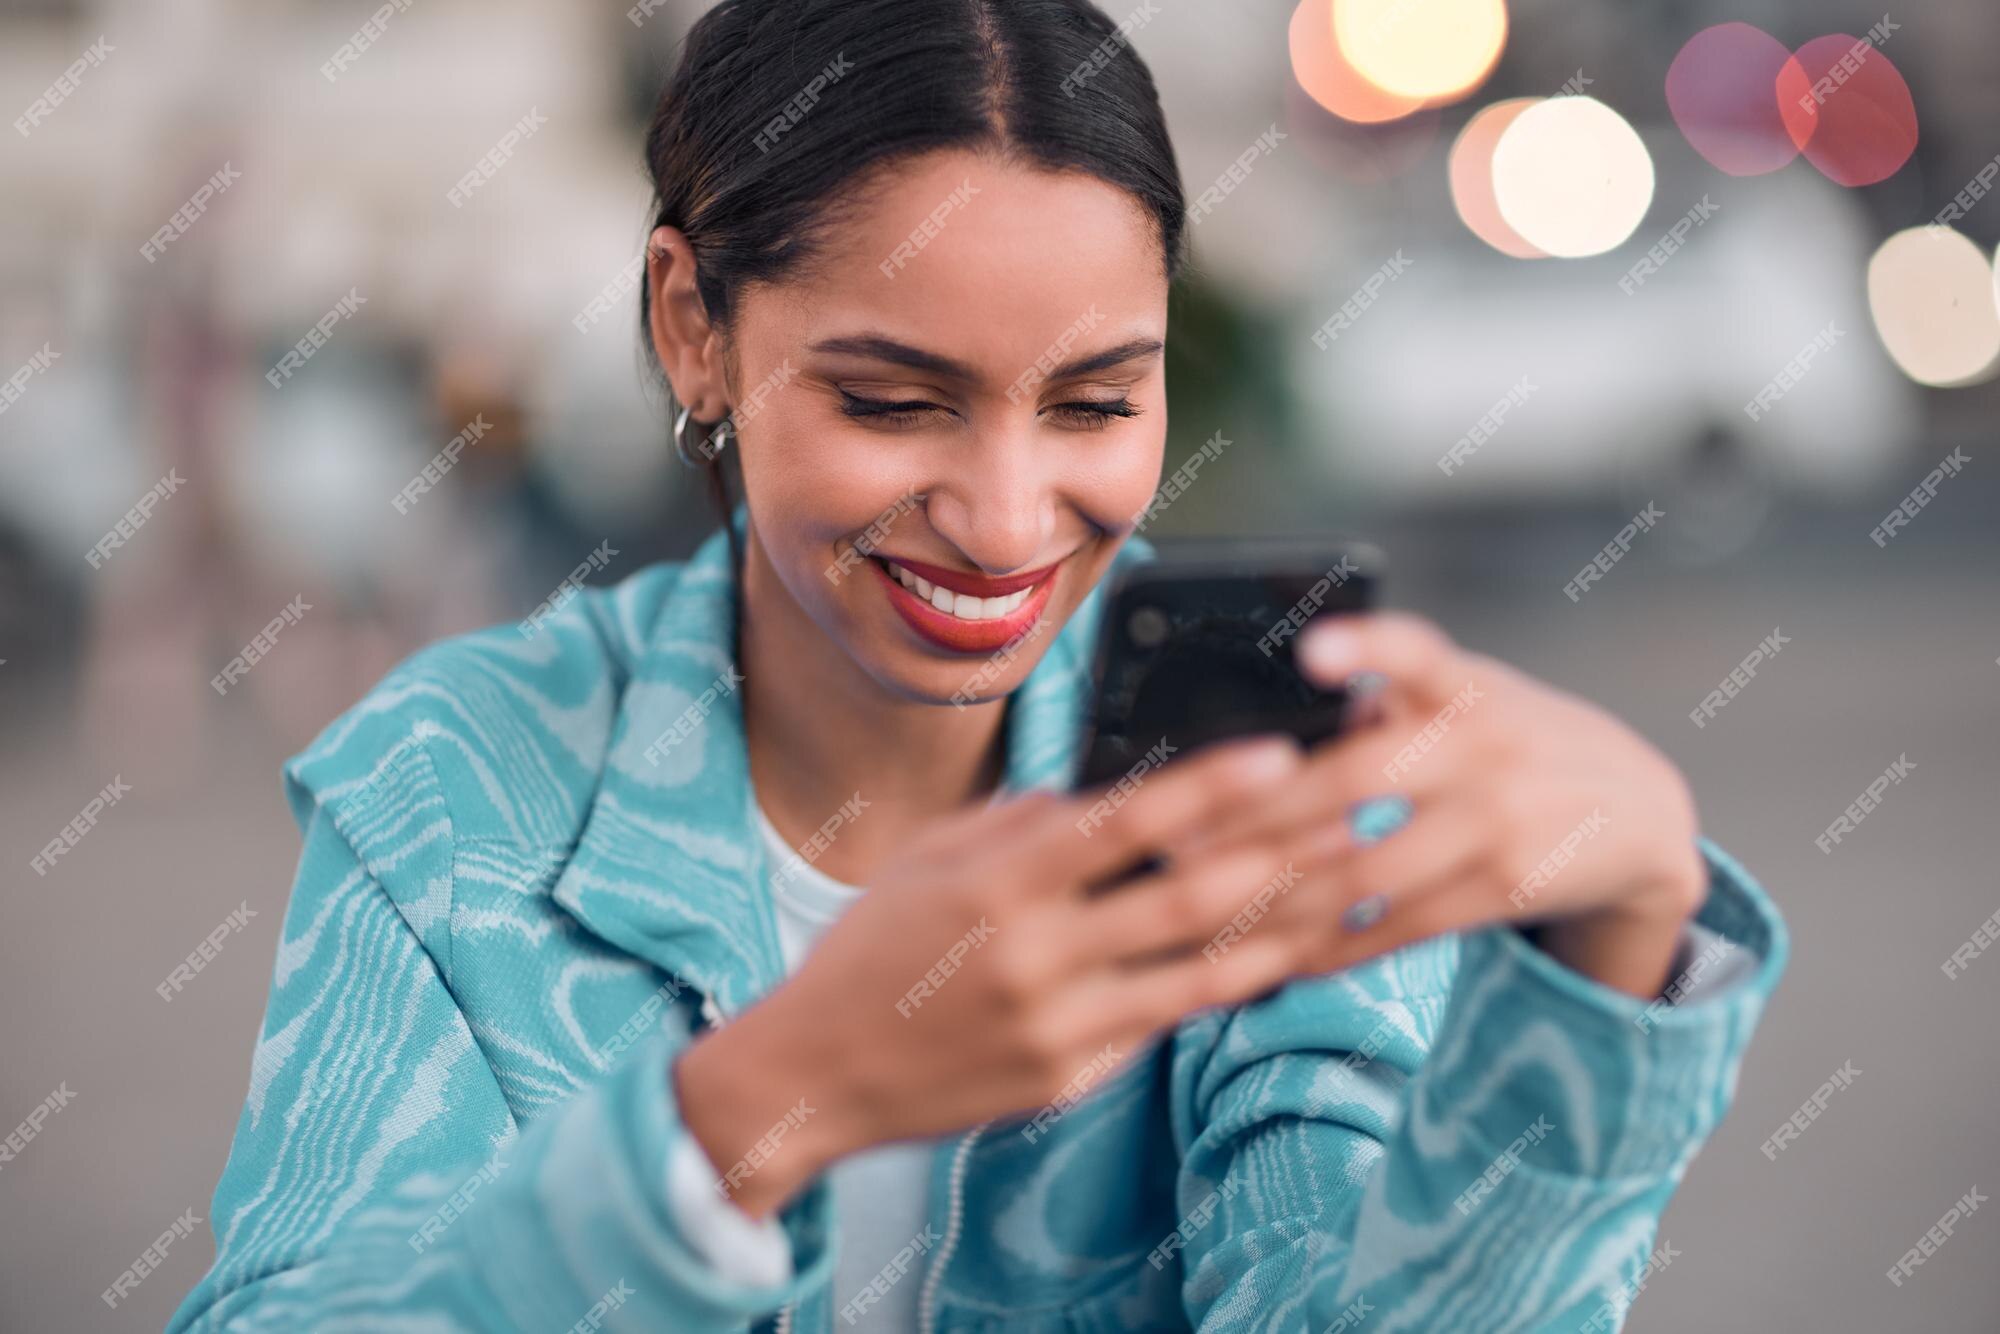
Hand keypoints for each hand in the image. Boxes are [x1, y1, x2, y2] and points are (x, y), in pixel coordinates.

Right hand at [674, 735, 1344, 1218]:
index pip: (1125, 824)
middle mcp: (1037, 955)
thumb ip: (1024, 824)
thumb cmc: (870, 950)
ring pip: (1203, 969)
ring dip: (1288, 919)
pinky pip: (1166, 1022)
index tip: (1279, 752)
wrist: (815, 1074)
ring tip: (1351, 876)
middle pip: (1190, 896)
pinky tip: (1283, 950)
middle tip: (1358, 807)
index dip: (1210, 787)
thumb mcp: (930, 860)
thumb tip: (1110, 794)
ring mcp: (1060, 1026)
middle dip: (1285, 848)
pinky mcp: (1071, 1077)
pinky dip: (1229, 983)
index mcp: (998, 884)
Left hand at [1189, 611, 1707, 999]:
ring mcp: (1498, 825)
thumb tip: (1283, 690)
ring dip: (1275, 901)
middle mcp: (1486, 748)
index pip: (1421, 651)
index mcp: (1465, 686)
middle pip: (1356, 782)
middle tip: (1175, 840)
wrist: (1641, 815)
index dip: (1370, 648)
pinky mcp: (1503, 891)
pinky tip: (1269, 957)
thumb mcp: (1471, 693)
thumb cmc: (1515, 739)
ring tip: (1197, 911)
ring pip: (1365, 872)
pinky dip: (1328, 946)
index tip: (1315, 649)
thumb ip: (1393, 689)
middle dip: (1257, 818)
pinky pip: (1396, 927)